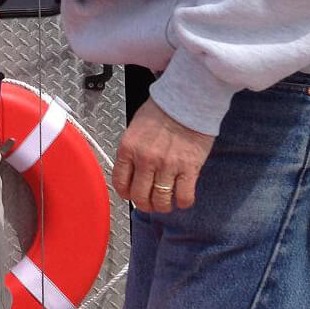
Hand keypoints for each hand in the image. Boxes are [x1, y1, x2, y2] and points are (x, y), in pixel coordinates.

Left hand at [112, 97, 214, 212]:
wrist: (187, 101)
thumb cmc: (161, 111)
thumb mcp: (134, 129)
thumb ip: (131, 152)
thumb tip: (130, 173)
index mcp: (128, 149)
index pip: (120, 183)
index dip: (126, 194)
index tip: (131, 195)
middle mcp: (145, 159)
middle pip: (139, 196)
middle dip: (144, 204)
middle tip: (150, 203)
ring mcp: (167, 165)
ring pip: (160, 200)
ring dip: (162, 206)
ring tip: (166, 203)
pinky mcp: (189, 168)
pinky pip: (184, 196)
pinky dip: (182, 203)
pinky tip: (182, 199)